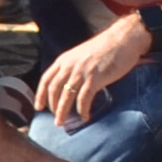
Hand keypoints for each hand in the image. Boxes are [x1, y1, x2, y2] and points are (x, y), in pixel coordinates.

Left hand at [33, 14, 151, 129]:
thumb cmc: (104, 48)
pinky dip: (82, 109)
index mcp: (64, 60)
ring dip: (63, 111)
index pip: (46, 79)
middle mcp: (69, 66)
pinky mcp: (95, 78)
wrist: (123, 39)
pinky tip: (85, 116)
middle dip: (52, 107)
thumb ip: (72, 67)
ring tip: (63, 123)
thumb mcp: (80, 55)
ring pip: (66, 96)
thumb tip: (68, 84)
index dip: (40, 95)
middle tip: (56, 121)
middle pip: (54, 90)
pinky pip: (84, 98)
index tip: (39, 107)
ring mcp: (82, 72)